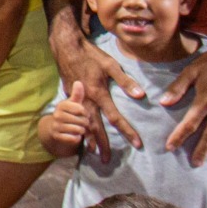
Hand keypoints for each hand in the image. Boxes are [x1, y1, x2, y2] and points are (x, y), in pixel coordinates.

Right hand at [49, 24, 145, 157]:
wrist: (66, 48)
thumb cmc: (91, 55)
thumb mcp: (110, 65)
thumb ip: (125, 81)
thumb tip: (140, 95)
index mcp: (99, 93)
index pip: (116, 117)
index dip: (127, 131)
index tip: (137, 143)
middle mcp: (86, 100)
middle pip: (95, 128)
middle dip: (102, 145)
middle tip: (107, 160)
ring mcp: (76, 100)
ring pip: (82, 124)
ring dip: (88, 139)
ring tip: (93, 152)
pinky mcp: (70, 97)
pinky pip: (75, 117)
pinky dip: (79, 128)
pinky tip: (81, 134)